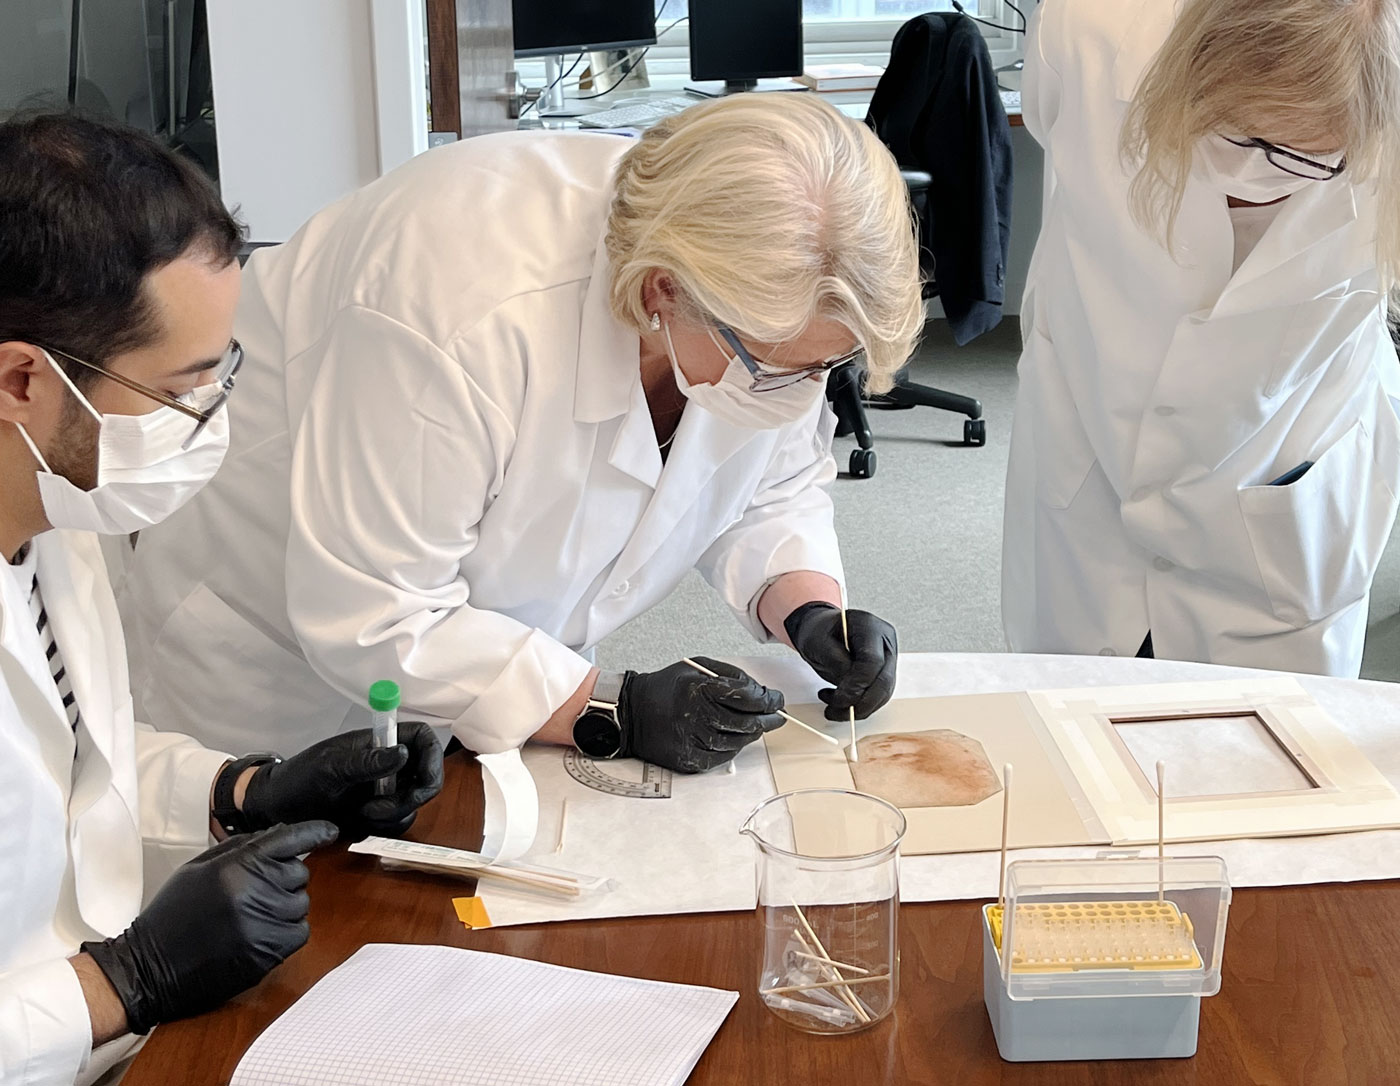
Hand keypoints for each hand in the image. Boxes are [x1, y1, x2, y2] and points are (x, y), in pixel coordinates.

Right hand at [81, 820, 337, 1034]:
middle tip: (254, 891)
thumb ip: (241, 848)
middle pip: (298, 872)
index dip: (314, 832)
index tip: (330, 831)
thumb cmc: (174, 913)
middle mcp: (252, 893)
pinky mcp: (267, 954)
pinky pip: (300, 932)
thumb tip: (280, 833)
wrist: (149, 967)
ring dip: (286, 906)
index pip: (287, 840)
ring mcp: (262, 926)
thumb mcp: (199, 868)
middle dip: (284, 878)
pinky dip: (288, 931)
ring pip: (301, 903)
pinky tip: (259, 933)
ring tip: (251, 915)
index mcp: (234, 867)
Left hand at [241, 724, 443, 840]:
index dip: (433, 756)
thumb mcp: (331, 767)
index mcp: (380, 742)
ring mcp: (385, 791)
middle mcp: (389, 765)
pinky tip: (360, 822)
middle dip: (412, 796)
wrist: (278, 809)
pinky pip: (398, 823)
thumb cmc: (299, 778)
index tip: (423, 778)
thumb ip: (368, 762)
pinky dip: (384, 827)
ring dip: (393, 814)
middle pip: (427, 776)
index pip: (423, 738)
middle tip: (382, 808)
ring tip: (362, 813)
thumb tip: (404, 753)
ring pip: (414, 804)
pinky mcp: (378, 814)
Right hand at [619, 657, 785, 773]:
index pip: (747, 696)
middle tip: (777, 717)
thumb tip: (760, 691)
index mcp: (700, 687)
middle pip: (747, 722)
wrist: (632, 712)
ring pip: (738, 741)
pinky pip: (723, 757)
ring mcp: (692, 739)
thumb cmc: (667, 687)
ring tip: (757, 726)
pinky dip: (734, 748)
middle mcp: (697, 714)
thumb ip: (730, 675)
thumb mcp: (697, 667)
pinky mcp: (688, 758)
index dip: (768, 699)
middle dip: (769, 719)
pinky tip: (736, 739)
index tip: (777, 700)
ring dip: (753, 734)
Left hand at [784, 602, 897, 720]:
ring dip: (858, 708)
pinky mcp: (884, 673)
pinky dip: (859, 705)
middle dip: (860, 703)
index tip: (838, 699)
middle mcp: (885, 641)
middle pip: (884, 680)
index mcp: (869, 626)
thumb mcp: (816, 642)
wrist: (820, 631)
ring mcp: (888, 657)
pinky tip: (839, 702)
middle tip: (835, 711)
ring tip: (832, 708)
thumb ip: (835, 661)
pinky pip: (878, 696)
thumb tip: (851, 687)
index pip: (872, 661)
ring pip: (883, 693)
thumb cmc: (818, 632)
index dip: (857, 684)